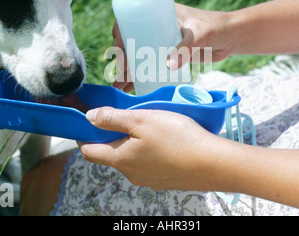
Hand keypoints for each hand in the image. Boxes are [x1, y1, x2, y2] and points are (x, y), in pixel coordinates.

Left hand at [79, 107, 222, 190]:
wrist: (213, 164)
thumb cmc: (176, 138)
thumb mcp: (141, 120)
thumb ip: (113, 118)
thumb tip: (89, 118)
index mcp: (120, 159)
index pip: (89, 152)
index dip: (85, 136)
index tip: (90, 121)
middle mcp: (131, 174)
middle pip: (112, 154)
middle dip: (114, 136)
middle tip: (129, 116)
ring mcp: (149, 180)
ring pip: (133, 159)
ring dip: (135, 143)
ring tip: (152, 126)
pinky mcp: (165, 181)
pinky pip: (150, 164)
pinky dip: (151, 152)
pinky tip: (167, 141)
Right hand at [112, 3, 234, 91]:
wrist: (233, 37)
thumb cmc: (217, 28)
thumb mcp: (200, 36)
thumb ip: (186, 49)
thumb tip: (169, 66)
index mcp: (159, 12)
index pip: (130, 21)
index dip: (119, 35)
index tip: (119, 51)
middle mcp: (156, 26)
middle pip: (131, 41)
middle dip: (122, 59)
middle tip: (120, 76)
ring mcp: (162, 41)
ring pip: (138, 54)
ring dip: (129, 70)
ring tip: (121, 87)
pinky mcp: (169, 54)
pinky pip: (150, 63)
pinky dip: (142, 75)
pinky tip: (135, 88)